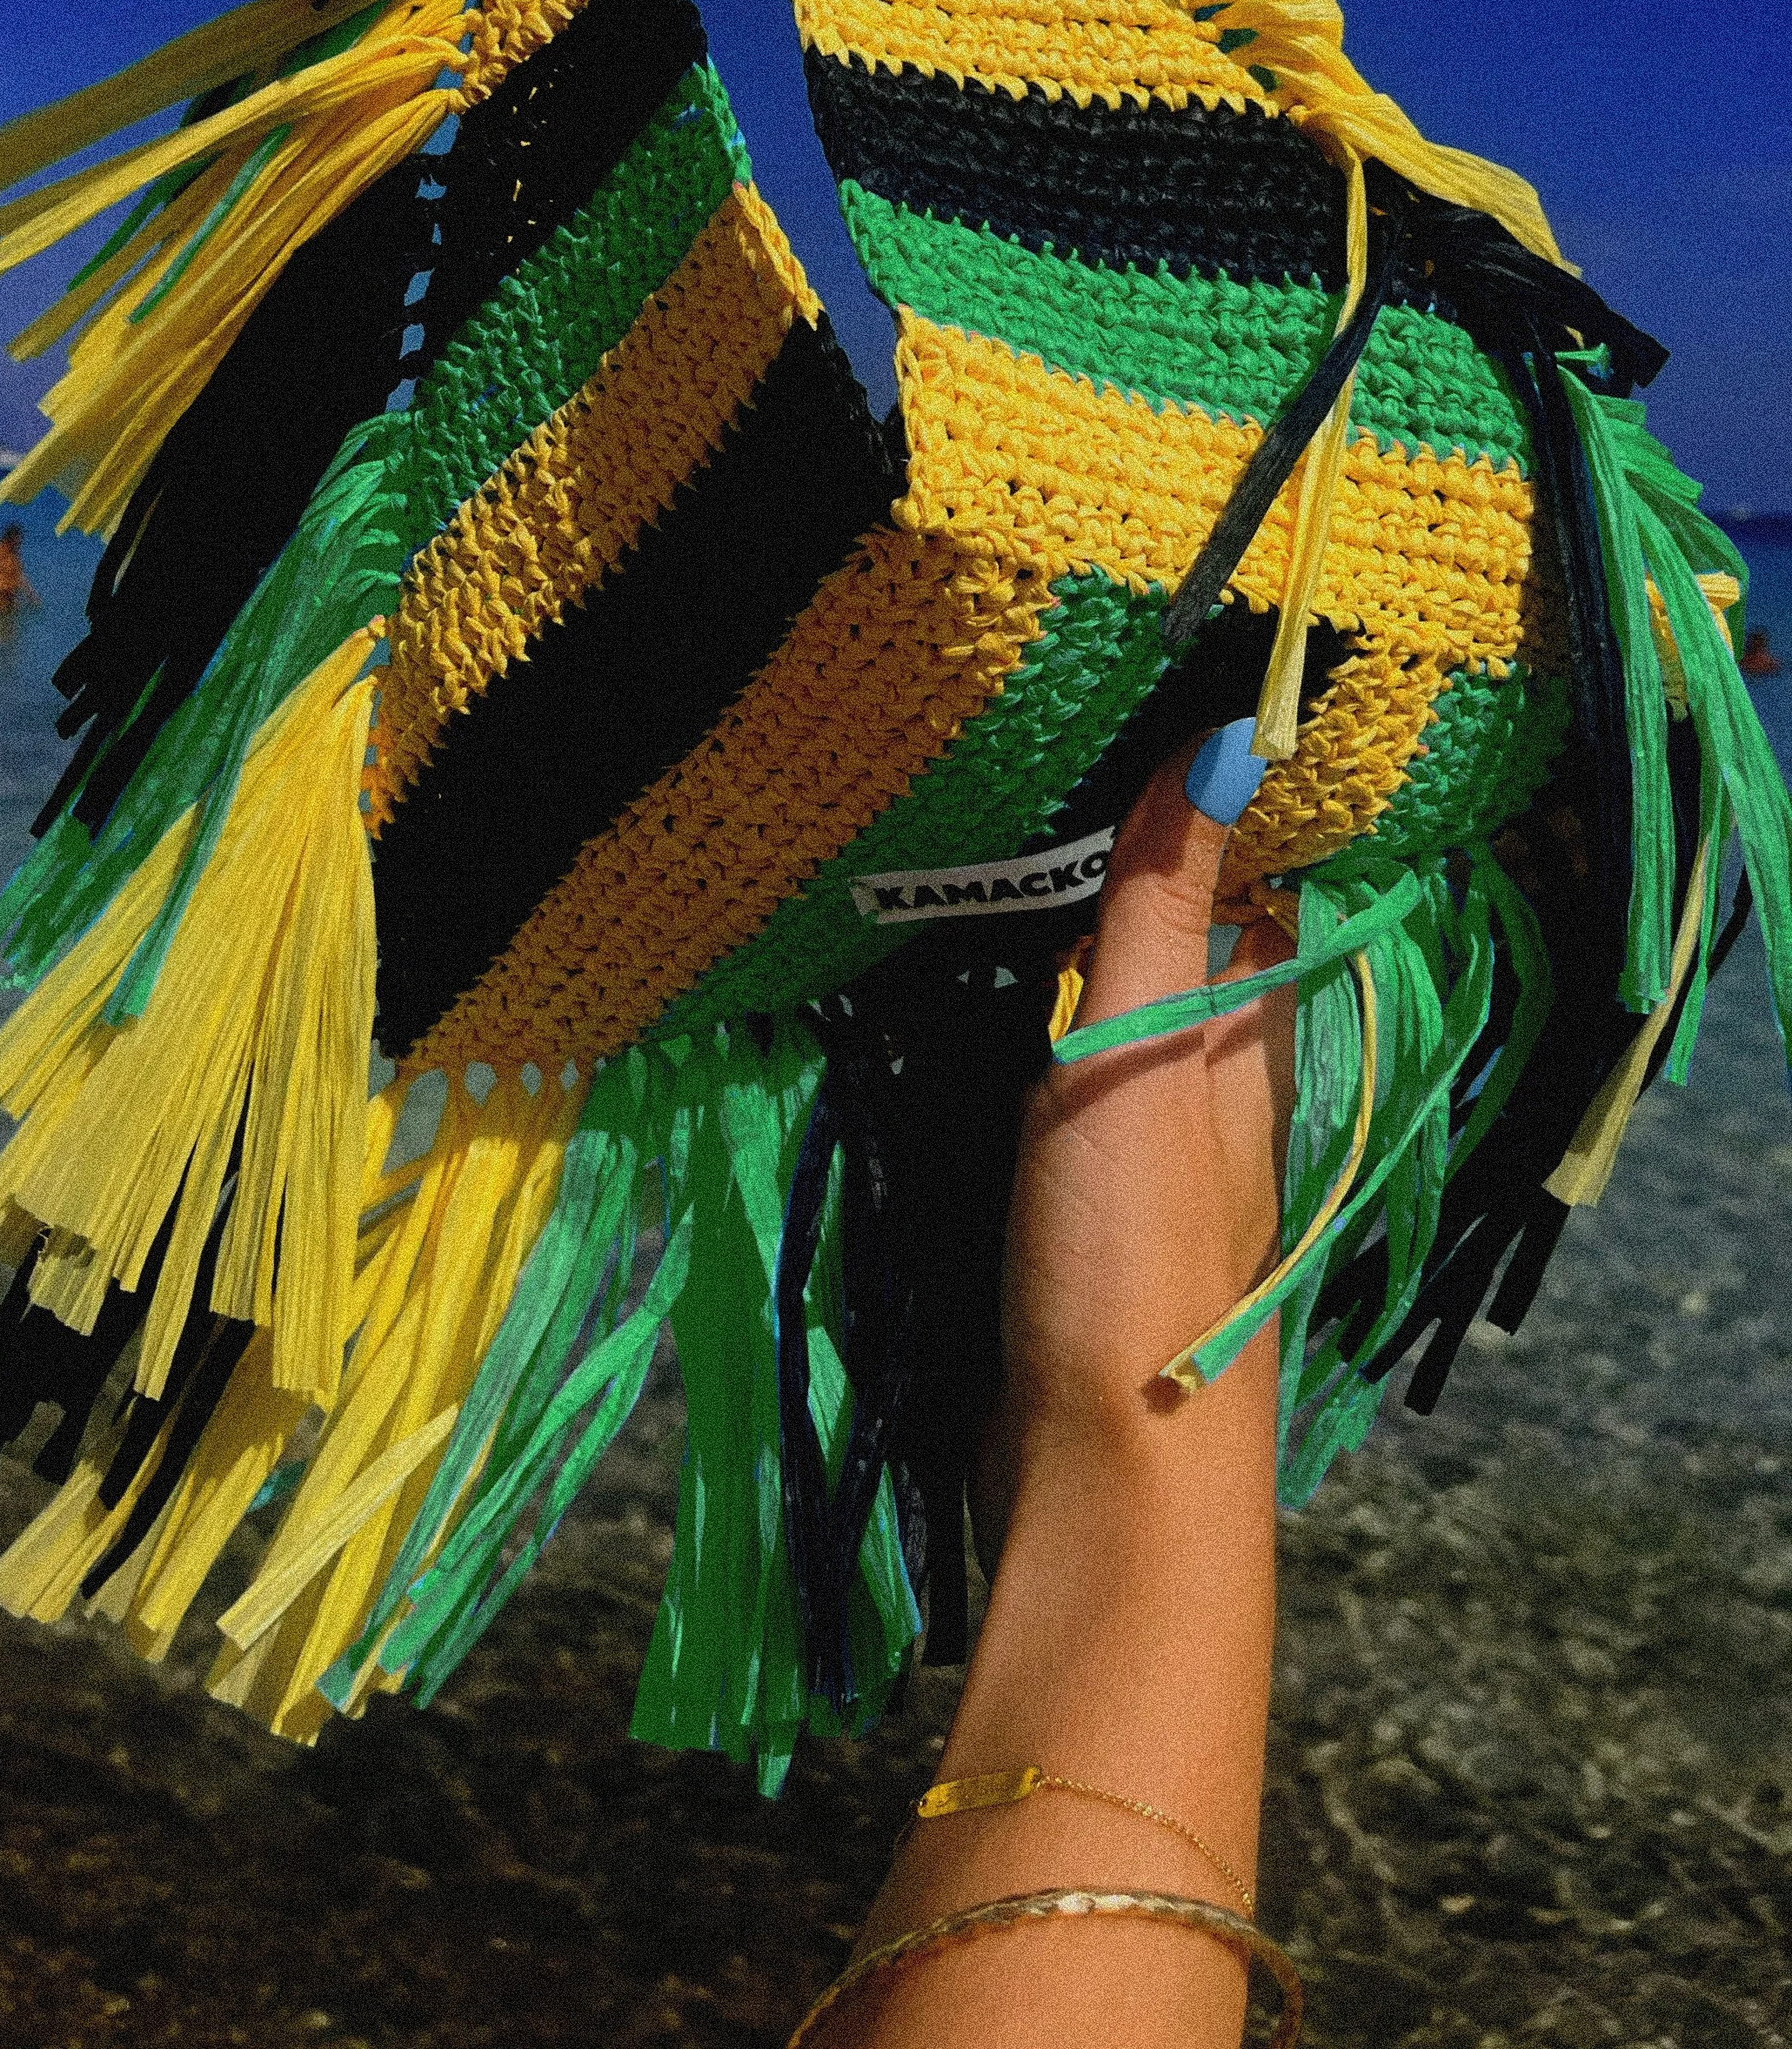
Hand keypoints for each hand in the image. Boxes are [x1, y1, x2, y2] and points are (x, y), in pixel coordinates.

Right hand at [842, 731, 1297, 2048]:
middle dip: (1110, 876)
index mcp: (1250, 1042)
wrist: (1104, 1478)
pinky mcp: (1077, 1225)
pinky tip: (945, 1019)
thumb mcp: (1145, 1048)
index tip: (1119, 717)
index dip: (1204, 807)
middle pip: (1176, 956)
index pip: (1250, 891)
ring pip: (1110, 1027)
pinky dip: (1011, 1043)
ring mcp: (1147, 1167)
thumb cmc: (1137, 1251)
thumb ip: (1169, 900)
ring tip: (953, 872)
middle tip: (1001, 779)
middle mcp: (1216, 1095)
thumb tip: (1232, 730)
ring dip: (1049, 962)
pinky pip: (1052, 1095)